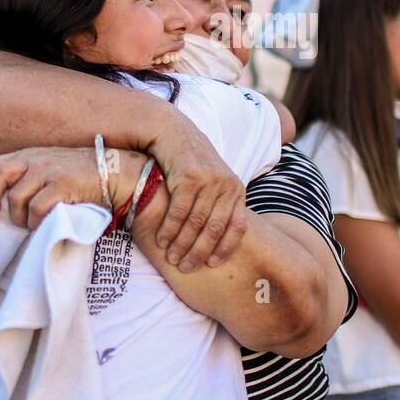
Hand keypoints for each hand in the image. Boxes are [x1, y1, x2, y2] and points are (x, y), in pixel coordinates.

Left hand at [0, 147, 108, 228]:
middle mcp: (37, 159)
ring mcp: (49, 170)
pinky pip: (38, 208)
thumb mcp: (53, 168)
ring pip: (17, 198)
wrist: (118, 173)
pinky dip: (37, 221)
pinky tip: (45, 224)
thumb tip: (7, 199)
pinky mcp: (63, 184)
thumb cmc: (84, 176)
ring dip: (20, 218)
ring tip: (30, 224)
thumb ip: (32, 176)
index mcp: (32, 155)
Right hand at [149, 118, 247, 271]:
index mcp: (237, 189)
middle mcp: (228, 185)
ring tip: (171, 258)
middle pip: (215, 229)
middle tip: (186, 267)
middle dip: (199, 252)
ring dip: (182, 244)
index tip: (212, 265)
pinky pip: (180, 212)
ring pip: (196, 223)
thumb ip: (218, 205)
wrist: (172, 132)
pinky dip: (170, 229)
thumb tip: (217, 240)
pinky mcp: (190, 177)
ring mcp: (210, 180)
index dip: (225, 249)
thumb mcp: (213, 181)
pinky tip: (161, 240)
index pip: (238, 227)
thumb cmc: (190, 162)